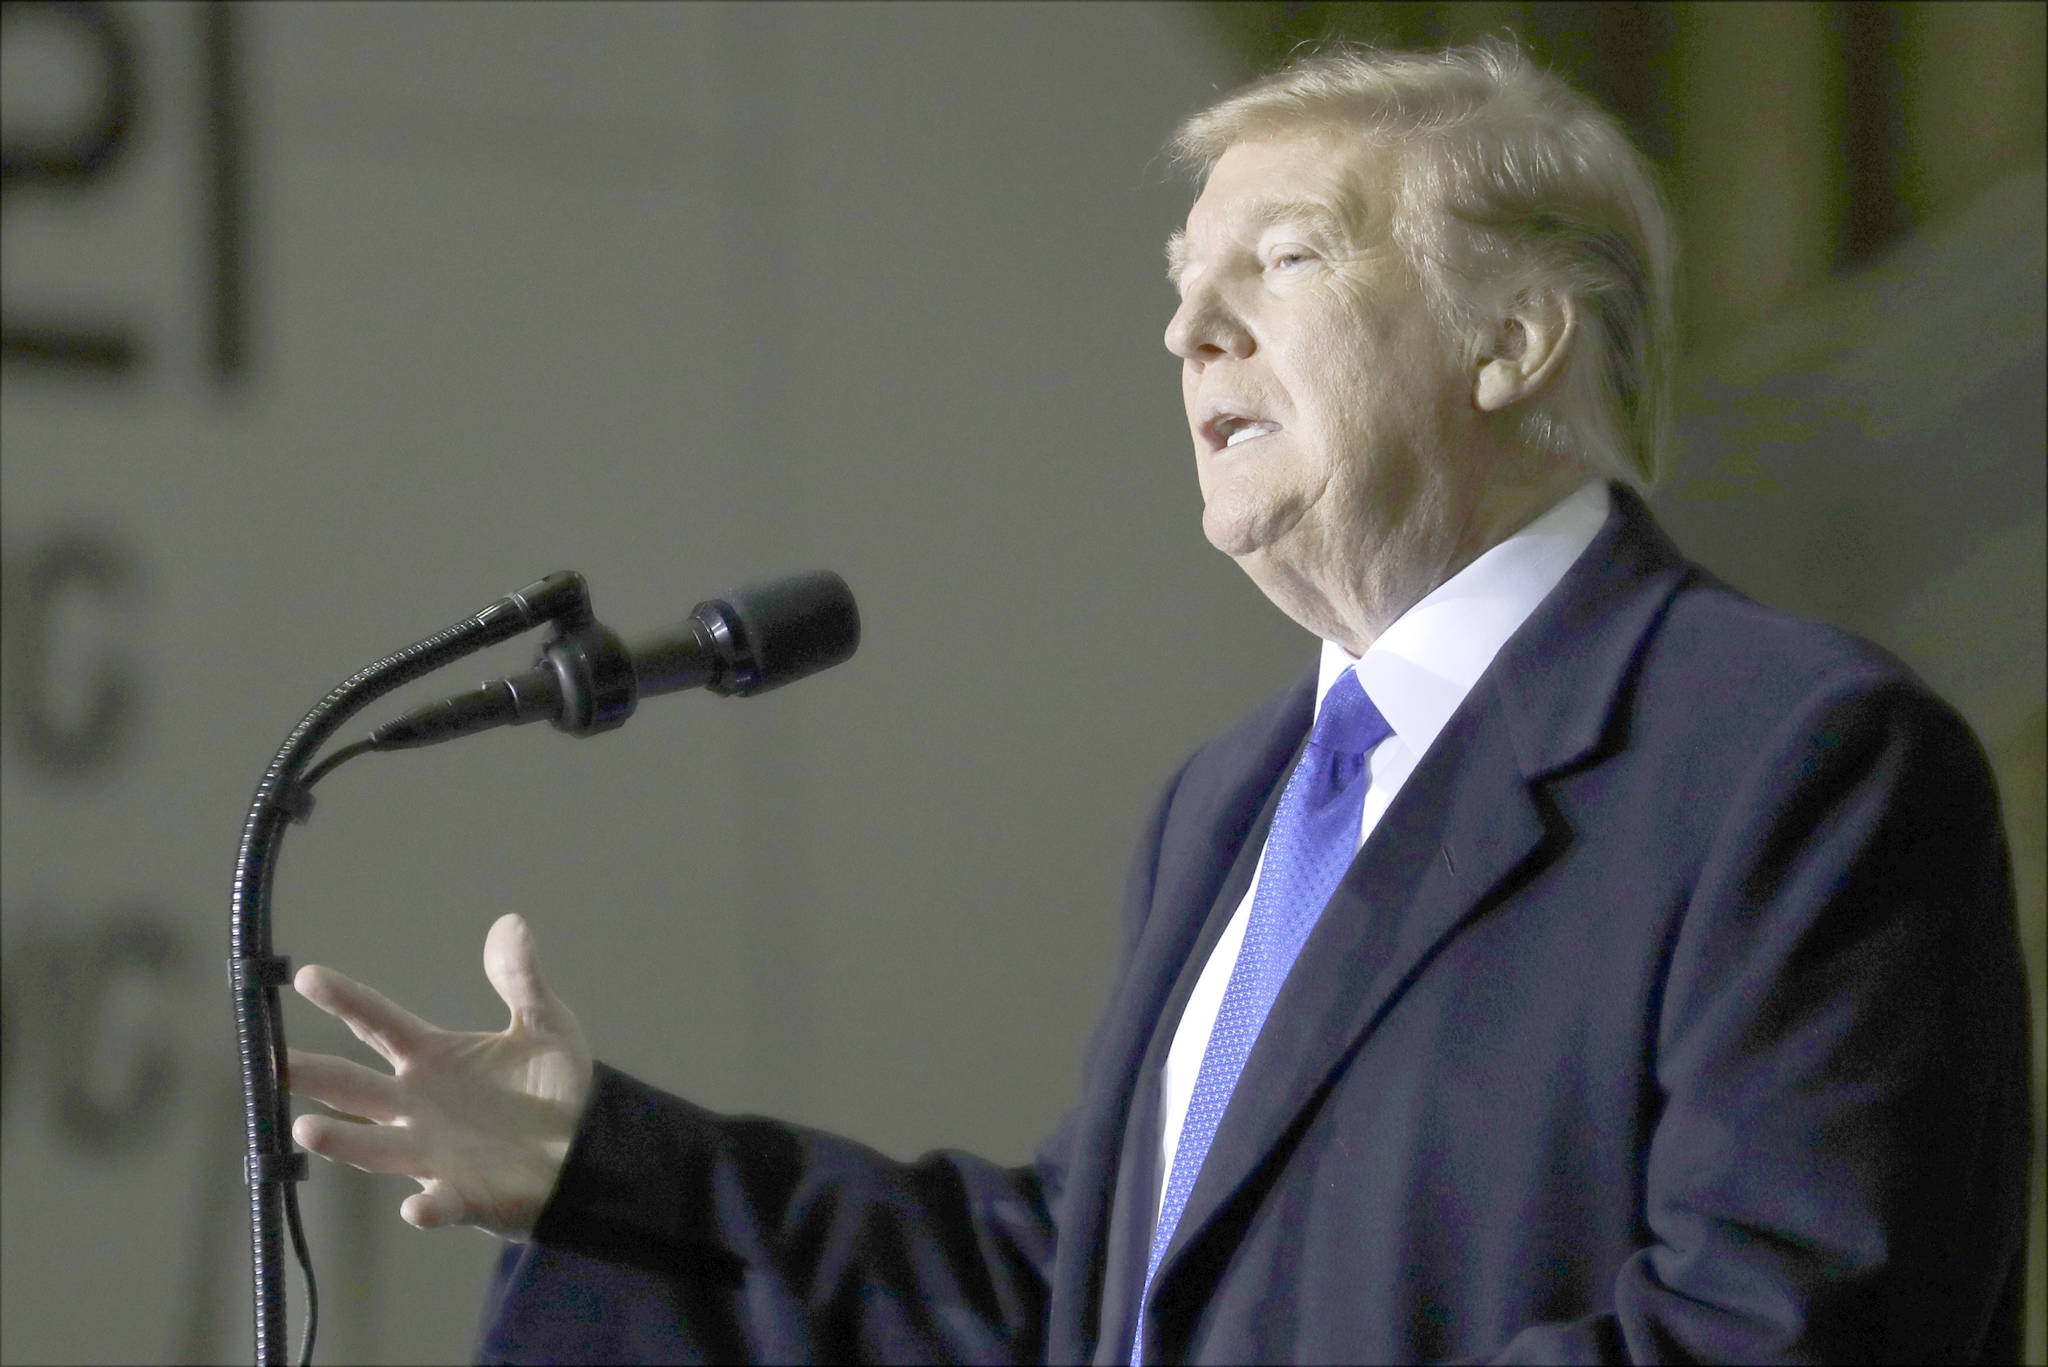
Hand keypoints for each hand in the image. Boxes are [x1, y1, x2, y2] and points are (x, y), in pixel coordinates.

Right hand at [288, 913, 592, 1239]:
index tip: (307, 976)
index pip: (378, 1023)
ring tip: (307, 1128)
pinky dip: (426, 1208)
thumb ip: (523, 979)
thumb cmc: (552, 1083)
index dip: (346, 1000)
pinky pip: (439, 1204)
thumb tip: (510, 924)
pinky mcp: (462, 1196)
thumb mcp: (545, 1023)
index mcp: (432, 1057)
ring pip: (375, 1148)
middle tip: (270, 1060)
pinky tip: (415, 1208)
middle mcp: (417, 1105)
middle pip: (354, 1086)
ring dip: (343, 1141)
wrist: (584, 1146)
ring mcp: (432, 1153)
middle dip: (312, 1074)